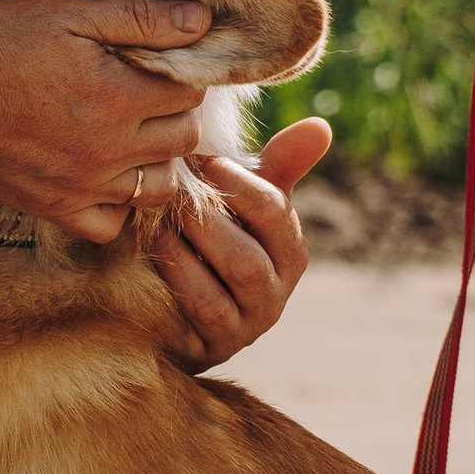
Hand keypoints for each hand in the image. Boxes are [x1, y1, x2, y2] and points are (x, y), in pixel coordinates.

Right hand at [0, 0, 213, 240]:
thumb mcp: (69, 12)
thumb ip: (140, 19)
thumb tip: (202, 22)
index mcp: (120, 98)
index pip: (191, 93)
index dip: (181, 71)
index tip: (157, 60)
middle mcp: (110, 151)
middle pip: (183, 140)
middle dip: (174, 112)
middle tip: (146, 92)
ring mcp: (83, 186)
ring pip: (159, 187)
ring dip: (156, 160)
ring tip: (131, 134)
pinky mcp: (53, 208)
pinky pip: (110, 225)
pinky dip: (117, 205)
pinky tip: (104, 175)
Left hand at [153, 118, 331, 367]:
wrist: (175, 311)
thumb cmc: (215, 243)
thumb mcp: (244, 207)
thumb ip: (279, 168)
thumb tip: (321, 126)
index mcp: (290, 255)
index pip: (275, 212)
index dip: (236, 183)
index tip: (200, 161)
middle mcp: (276, 295)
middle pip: (248, 256)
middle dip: (207, 218)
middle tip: (171, 191)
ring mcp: (246, 326)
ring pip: (225, 286)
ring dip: (188, 247)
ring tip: (158, 221)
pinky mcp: (214, 347)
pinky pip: (201, 309)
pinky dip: (177, 276)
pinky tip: (153, 252)